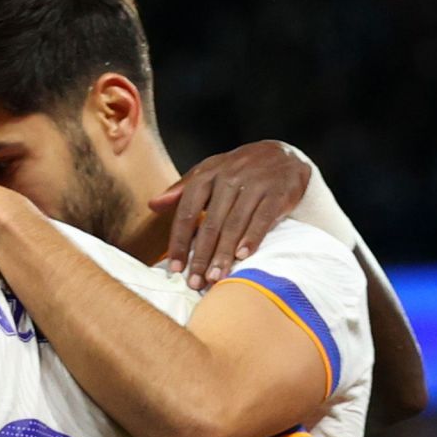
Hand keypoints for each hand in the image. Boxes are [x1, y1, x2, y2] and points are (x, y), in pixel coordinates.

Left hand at [152, 140, 312, 288]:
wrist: (283, 154)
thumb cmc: (238, 170)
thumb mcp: (209, 172)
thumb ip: (181, 190)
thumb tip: (153, 205)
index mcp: (207, 175)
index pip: (187, 211)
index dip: (179, 242)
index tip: (175, 268)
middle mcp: (229, 178)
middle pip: (210, 223)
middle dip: (201, 256)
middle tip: (195, 282)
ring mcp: (254, 184)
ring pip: (234, 224)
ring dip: (223, 254)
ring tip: (215, 277)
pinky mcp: (277, 193)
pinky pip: (262, 219)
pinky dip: (252, 238)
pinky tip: (242, 256)